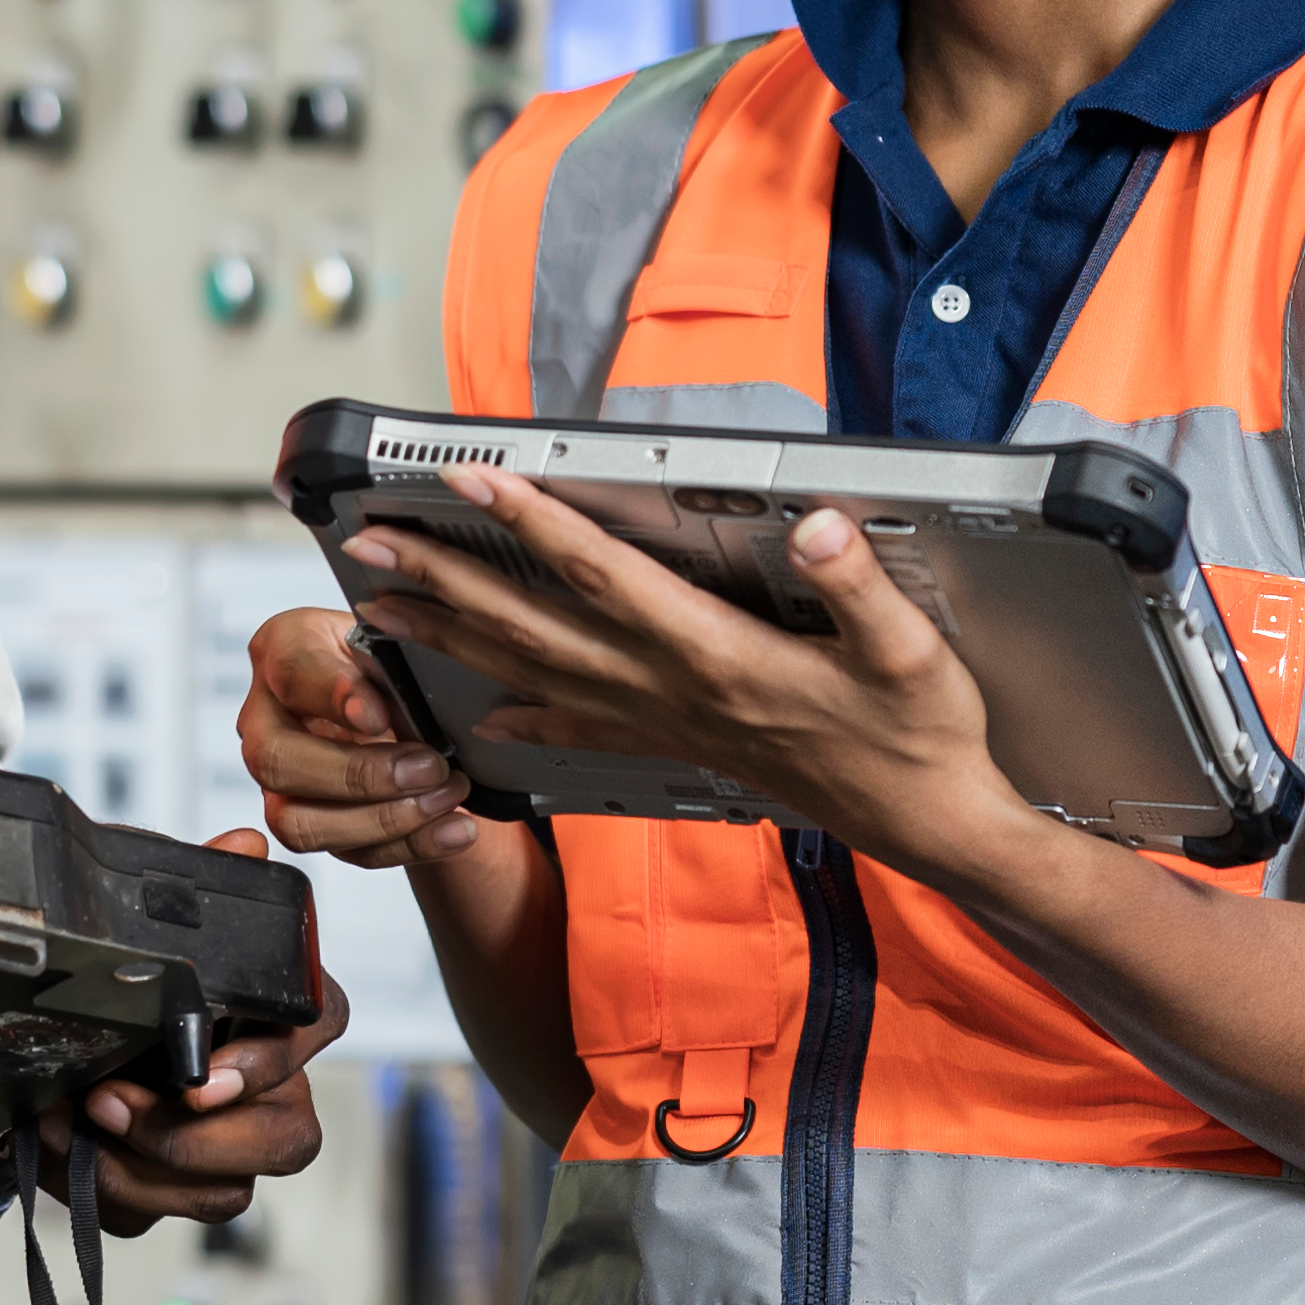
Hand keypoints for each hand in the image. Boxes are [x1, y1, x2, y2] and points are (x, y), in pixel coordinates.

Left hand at [40, 853, 350, 1230]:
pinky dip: (97, 1187)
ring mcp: (222, 1148)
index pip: (324, 1023)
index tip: (204, 1078)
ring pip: (226, 1195)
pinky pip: (155, 1215)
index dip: (273, 1059)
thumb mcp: (146, 912)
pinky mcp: (170, 1190)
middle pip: (288, 1140)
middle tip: (113, 1106)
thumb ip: (195, 879)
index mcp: (274, 1010)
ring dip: (139, 1170)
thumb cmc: (121, 972)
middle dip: (196, 1141)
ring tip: (70, 1120)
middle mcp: (265, 1087)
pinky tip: (51, 1141)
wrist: (45, 1031)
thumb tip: (244, 844)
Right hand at [237, 606, 489, 870]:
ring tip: (447, 798)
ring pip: (299, 823)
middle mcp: (266, 718)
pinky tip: (453, 830)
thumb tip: (374, 715)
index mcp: (286, 649)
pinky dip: (408, 845)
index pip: (293, 672)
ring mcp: (282, 780)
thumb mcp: (400, 642)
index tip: (377, 717)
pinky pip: (347, 851)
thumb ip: (386, 668)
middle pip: (276, 762)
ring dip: (384, 819)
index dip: (333, 696)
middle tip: (430, 767)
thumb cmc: (398, 658)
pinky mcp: (315, 822)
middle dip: (359, 774)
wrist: (413, 694)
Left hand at [343, 468, 1041, 893]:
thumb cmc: (922, 738)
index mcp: (719, 658)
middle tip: (374, 545)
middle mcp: (676, 692)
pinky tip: (484, 718)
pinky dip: (525, 717)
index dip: (536, 523)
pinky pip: (582, 727)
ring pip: (539, 674)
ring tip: (386, 611)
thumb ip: (858, 587)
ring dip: (458, 638)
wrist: (930, 824)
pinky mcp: (680, 744)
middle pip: (538, 626)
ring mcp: (670, 722)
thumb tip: (818, 528)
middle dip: (449, 582)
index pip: (606, 578)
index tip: (473, 480)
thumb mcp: (911, 654)